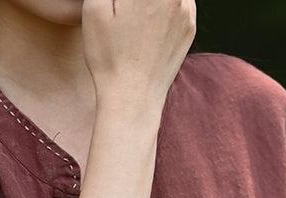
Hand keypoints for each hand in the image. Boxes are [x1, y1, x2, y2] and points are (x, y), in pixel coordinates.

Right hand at [81, 0, 195, 109]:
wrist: (132, 99)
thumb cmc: (108, 56)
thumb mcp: (95, 8)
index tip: (120, 4)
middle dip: (135, 1)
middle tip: (126, 9)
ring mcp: (186, 9)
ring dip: (153, 2)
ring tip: (136, 14)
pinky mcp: (190, 26)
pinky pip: (182, 0)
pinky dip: (168, 2)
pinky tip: (149, 16)